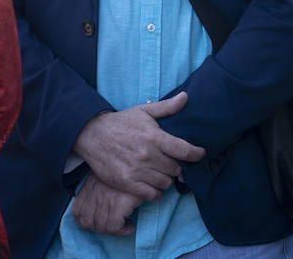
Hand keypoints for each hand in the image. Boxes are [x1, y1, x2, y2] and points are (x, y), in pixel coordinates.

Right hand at [71, 92, 205, 200]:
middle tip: (173, 162)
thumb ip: (167, 107)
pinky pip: (150, 194)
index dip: (196, 154)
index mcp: (154, 137)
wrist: (92, 135)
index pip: (184, 150)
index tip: (200, 154)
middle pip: (175, 168)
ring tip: (163, 173)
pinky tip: (155, 185)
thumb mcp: (144, 111)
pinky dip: (156, 192)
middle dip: (178, 166)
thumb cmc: (121, 122)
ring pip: (165, 182)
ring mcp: (136, 171)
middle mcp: (147, 155)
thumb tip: (185, 97)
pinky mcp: (126, 183)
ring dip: (167, 179)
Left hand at [71, 173, 141, 235]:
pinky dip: (122, 231)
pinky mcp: (119, 203)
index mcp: (90, 184)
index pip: (77, 211)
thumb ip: (98, 189)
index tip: (99, 224)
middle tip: (114, 227)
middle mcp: (95, 191)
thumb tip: (95, 209)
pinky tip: (130, 227)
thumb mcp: (110, 175)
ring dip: (114, 231)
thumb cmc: (132, 172)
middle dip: (100, 229)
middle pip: (87, 222)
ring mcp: (106, 197)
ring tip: (125, 227)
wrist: (147, 164)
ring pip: (101, 226)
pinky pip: (114, 226)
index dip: (85, 223)